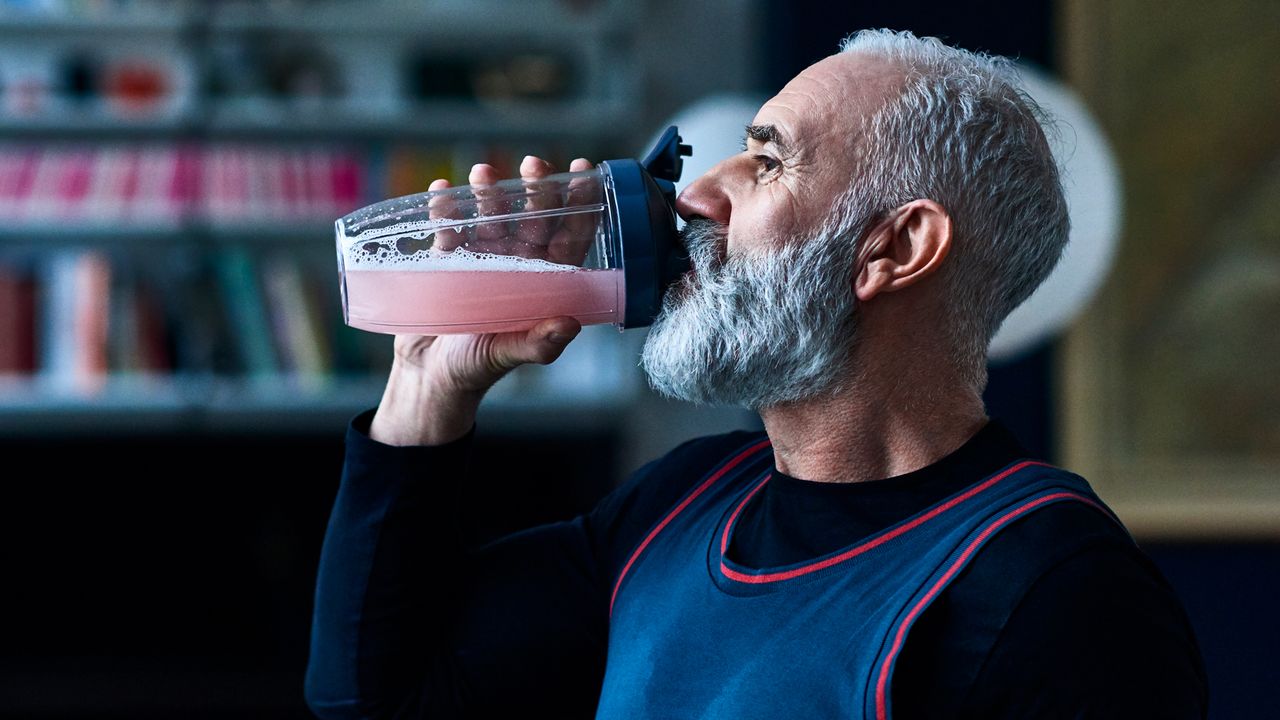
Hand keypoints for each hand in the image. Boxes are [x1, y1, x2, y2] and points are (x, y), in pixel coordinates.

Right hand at [368, 155, 592, 446]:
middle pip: (531, 219)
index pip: (569, 238)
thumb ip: (539, 343)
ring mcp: (481, 259)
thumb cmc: (476, 368)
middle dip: (534, 191)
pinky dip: (444, 210)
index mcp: (542, 282)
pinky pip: (448, 228)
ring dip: (488, 194)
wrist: (428, 375)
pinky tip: (440, 191)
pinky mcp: (446, 261)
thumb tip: (570, 324)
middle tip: (534, 165)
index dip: (580, 206)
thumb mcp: (508, 355)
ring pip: (490, 217)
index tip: (585, 173)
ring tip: (482, 174)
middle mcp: (517, 264)